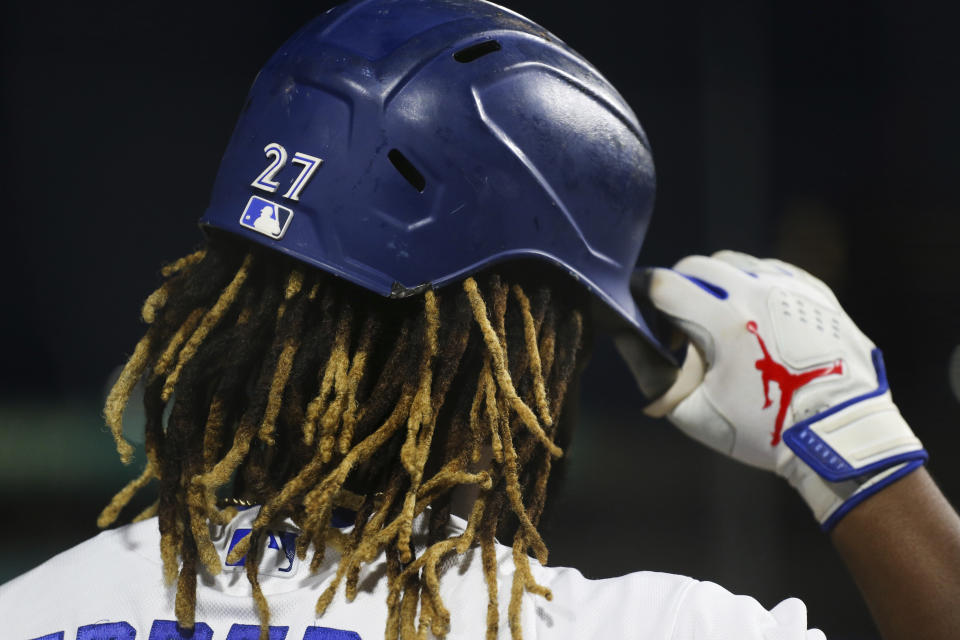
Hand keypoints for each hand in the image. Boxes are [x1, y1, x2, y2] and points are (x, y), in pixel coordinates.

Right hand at [635, 251, 926, 528]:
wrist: (840, 435)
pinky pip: (769, 271)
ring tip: (718, 324)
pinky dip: (750, 287)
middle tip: (677, 327)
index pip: (663, 283)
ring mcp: (790, 287)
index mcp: (724, 321)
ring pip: (732, 264)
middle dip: (676, 289)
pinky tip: (752, 321)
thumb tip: (629, 340)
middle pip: (695, 266)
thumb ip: (651, 374)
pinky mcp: (815, 292)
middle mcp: (757, 292)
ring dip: (713, 285)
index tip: (636, 305)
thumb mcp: (693, 412)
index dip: (640, 292)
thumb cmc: (764, 430)